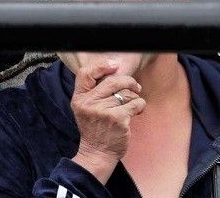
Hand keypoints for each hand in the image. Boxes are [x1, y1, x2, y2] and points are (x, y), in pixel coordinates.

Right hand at [70, 61, 144, 182]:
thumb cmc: (93, 128)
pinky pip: (135, 104)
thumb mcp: (83, 108)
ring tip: (134, 103)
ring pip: (126, 93)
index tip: (114, 66)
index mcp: (79, 98)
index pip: (85, 73)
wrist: (97, 152)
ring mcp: (104, 111)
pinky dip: (140, 106)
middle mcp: (89, 103)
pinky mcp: (119, 119)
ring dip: (135, 97)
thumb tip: (113, 73)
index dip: (101, 66)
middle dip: (128, 81)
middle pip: (112, 81)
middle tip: (134, 86)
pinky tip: (138, 111)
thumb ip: (92, 92)